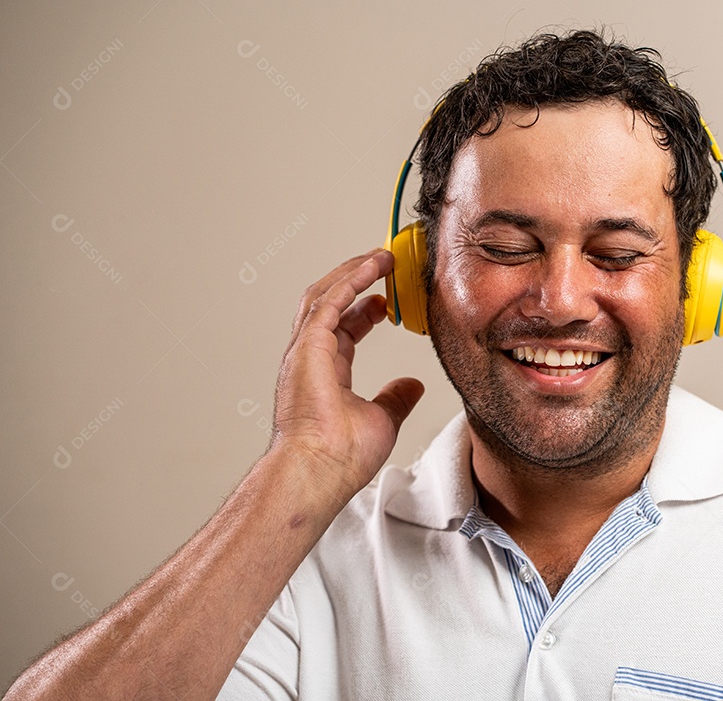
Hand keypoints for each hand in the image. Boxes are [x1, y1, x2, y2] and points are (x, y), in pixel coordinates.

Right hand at [270, 249, 423, 500]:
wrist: (318, 470)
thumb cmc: (340, 458)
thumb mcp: (381, 420)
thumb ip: (395, 398)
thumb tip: (414, 385)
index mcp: (324, 373)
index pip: (341, 329)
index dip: (363, 310)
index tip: (385, 299)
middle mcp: (309, 357)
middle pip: (329, 304)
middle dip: (354, 280)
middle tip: (381, 263)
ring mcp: (305, 350)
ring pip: (324, 294)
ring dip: (352, 271)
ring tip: (379, 255)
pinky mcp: (308, 346)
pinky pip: (330, 300)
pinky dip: (351, 279)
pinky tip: (373, 265)